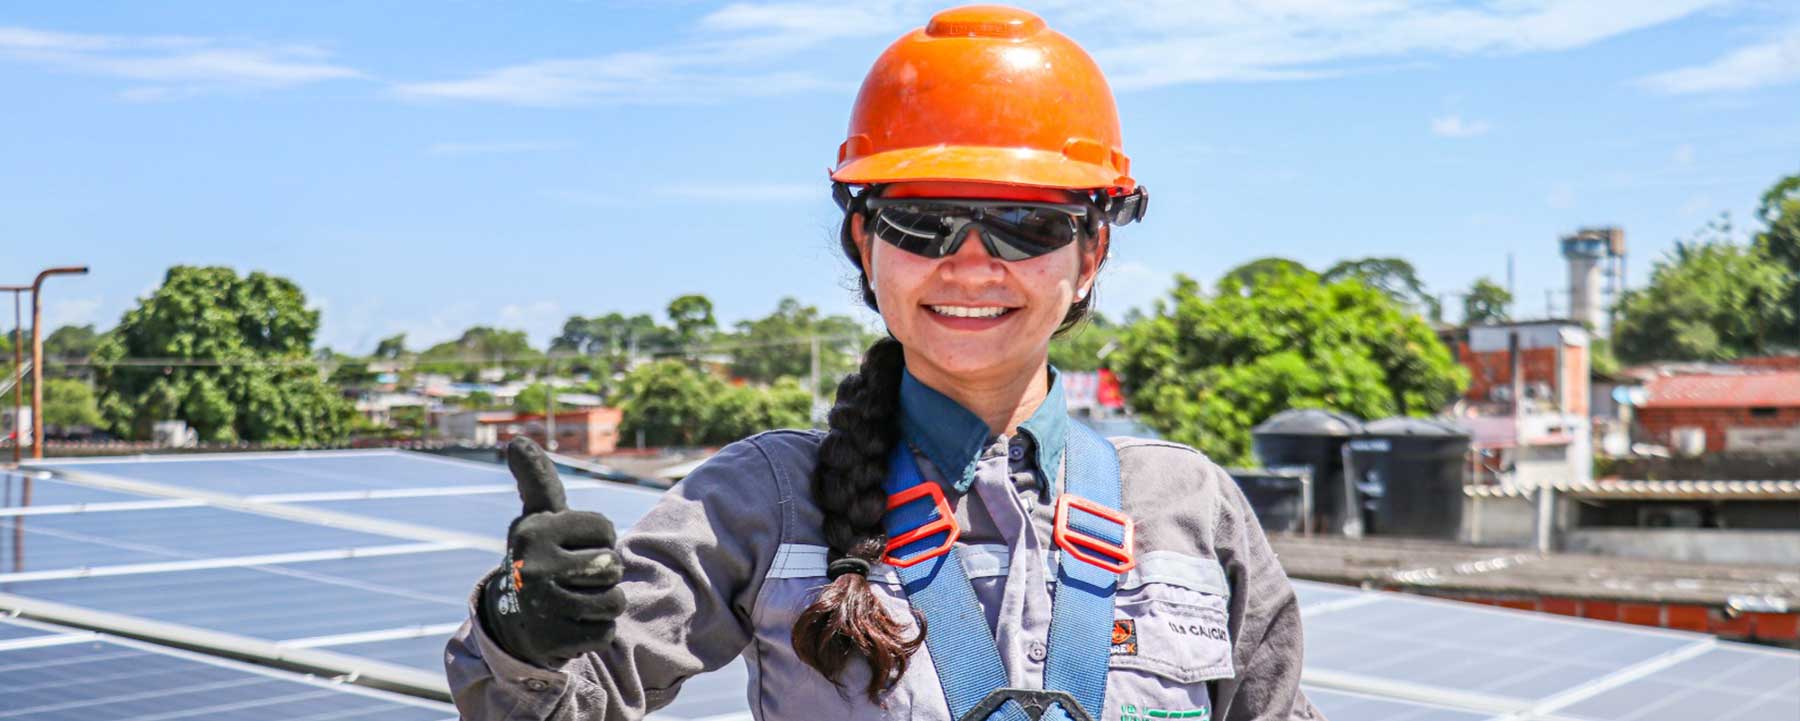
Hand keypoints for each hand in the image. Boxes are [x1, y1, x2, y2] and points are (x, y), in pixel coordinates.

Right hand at [480, 437, 626, 668]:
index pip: (604, 529)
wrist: (511, 619)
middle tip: (578, 578)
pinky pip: (605, 632)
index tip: (576, 546)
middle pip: (612, 565)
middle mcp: (534, 566)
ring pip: (613, 601)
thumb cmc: (538, 557)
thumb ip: (537, 479)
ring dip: (604, 603)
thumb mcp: (537, 518)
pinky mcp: (552, 640)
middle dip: (605, 573)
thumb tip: (516, 441)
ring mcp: (542, 606)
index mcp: (535, 532)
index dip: (600, 539)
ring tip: (578, 600)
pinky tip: (572, 625)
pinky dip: (596, 631)